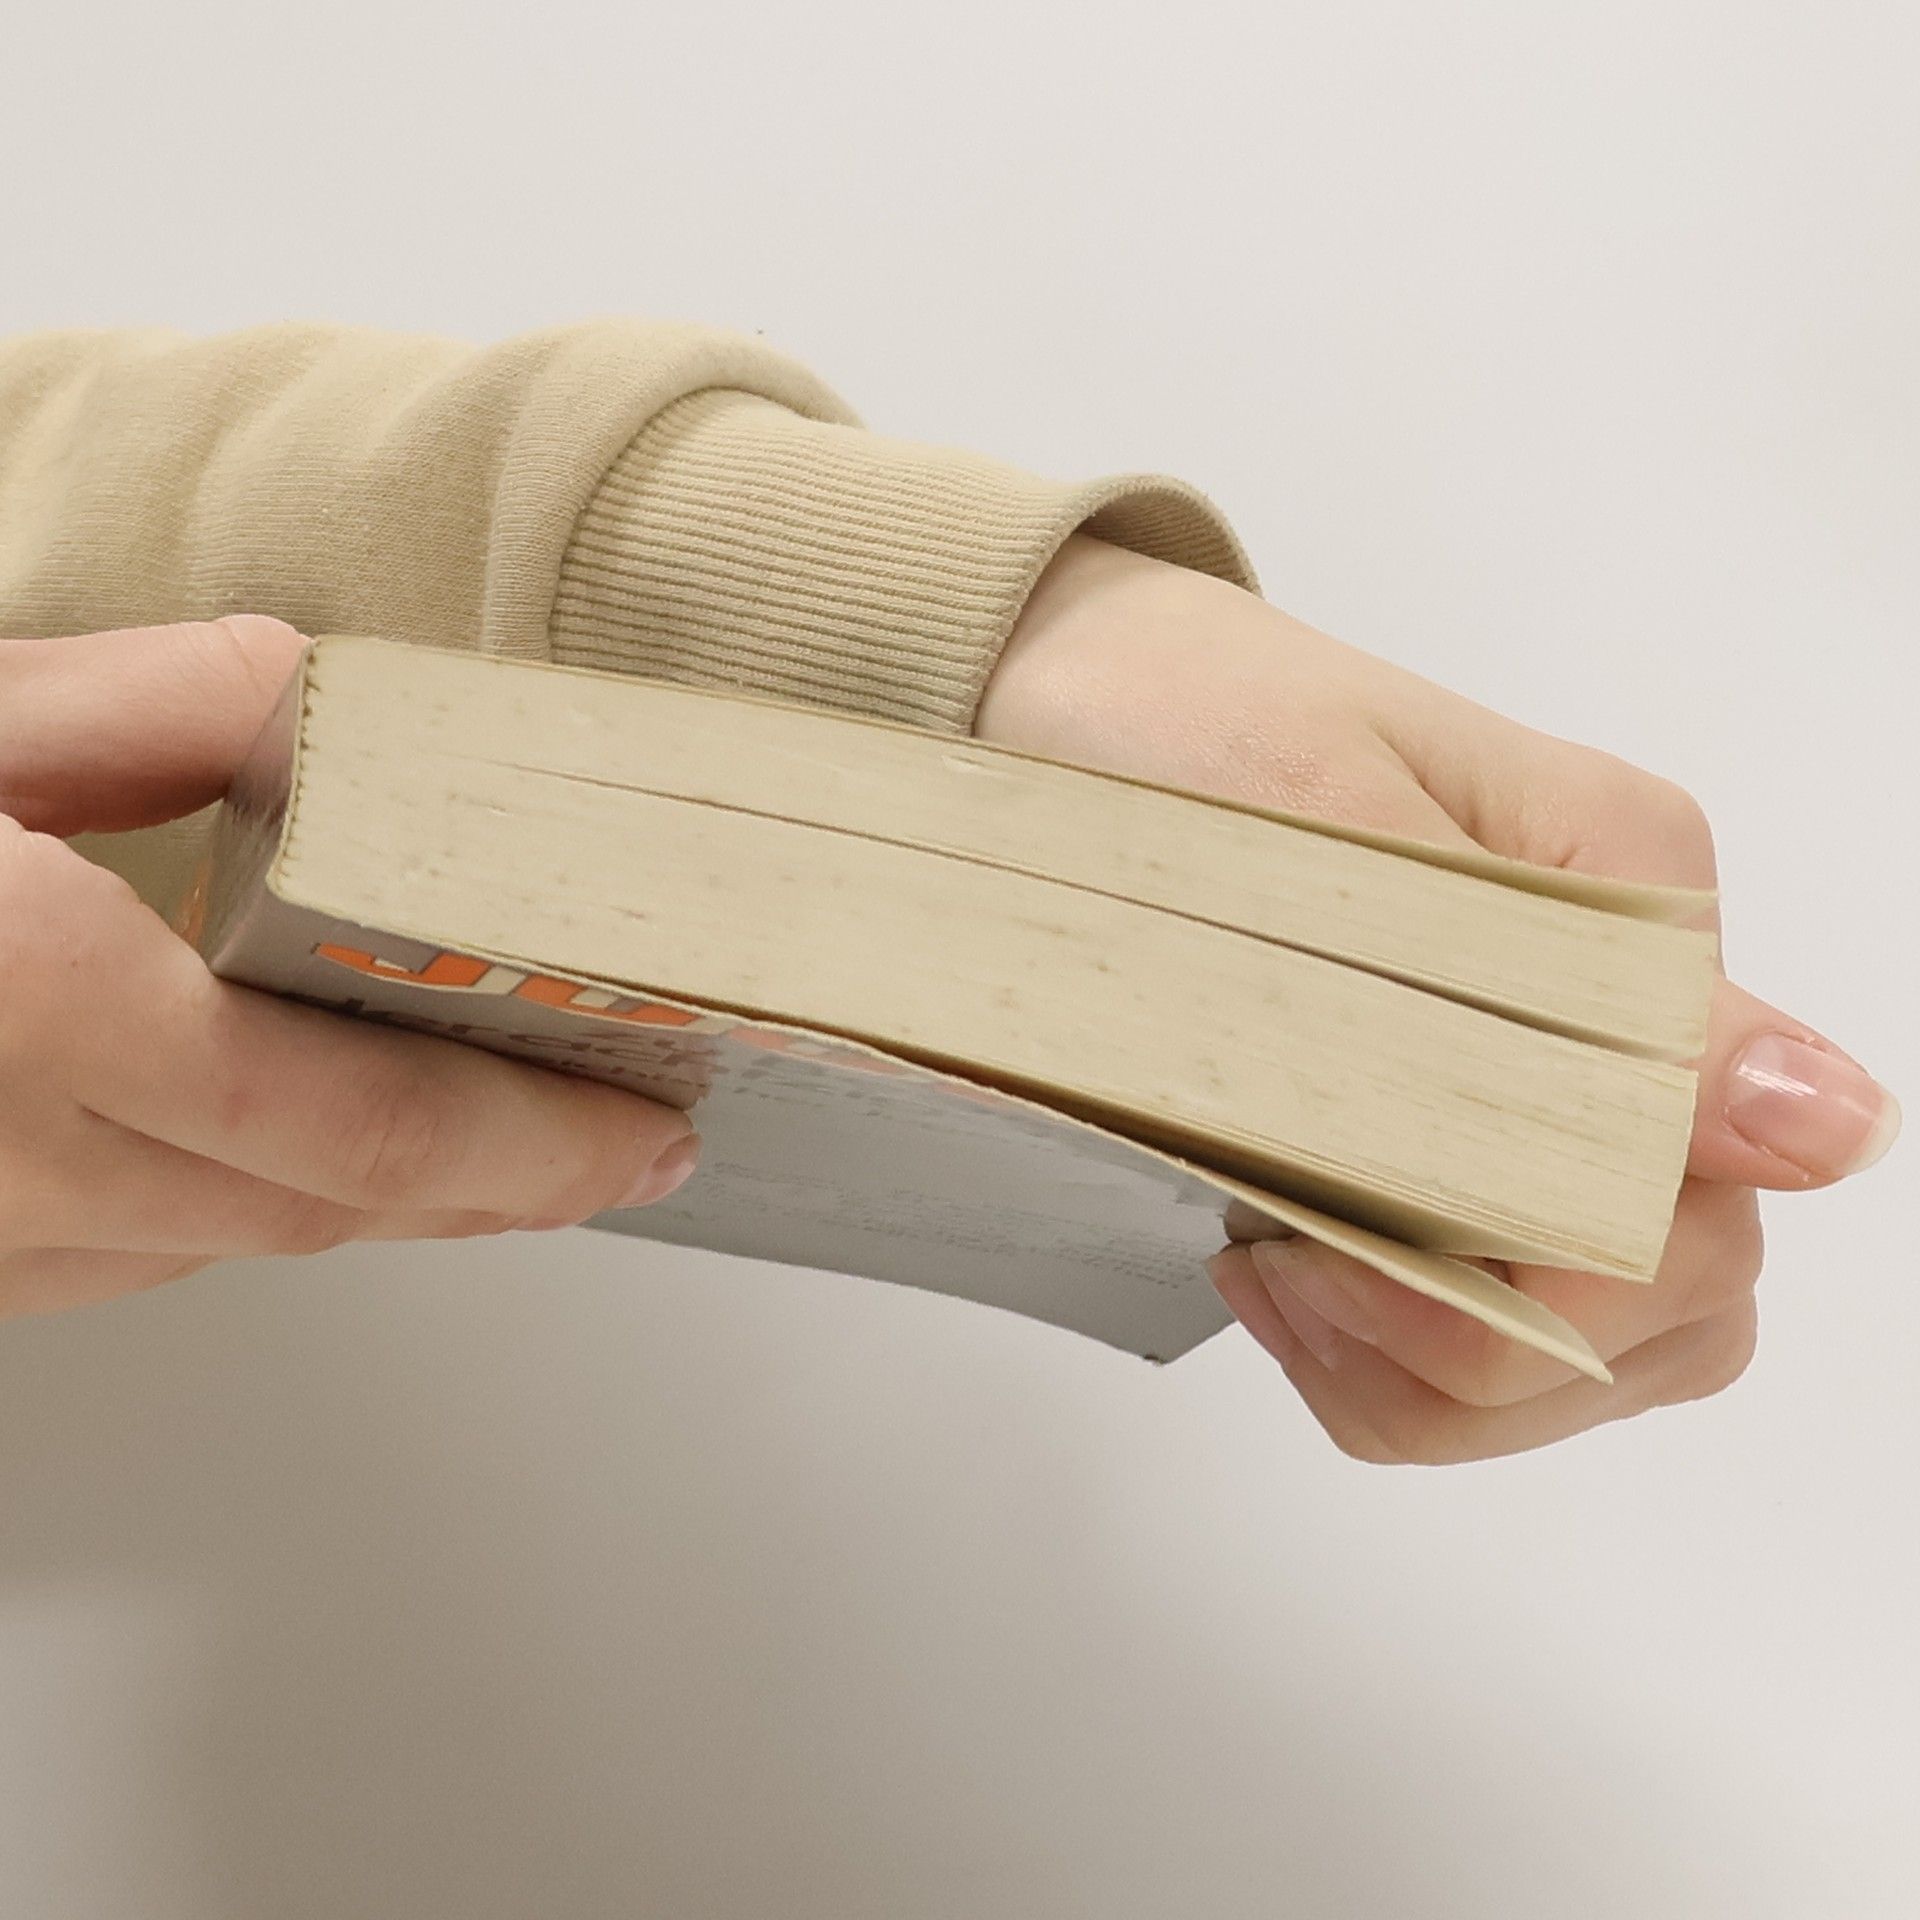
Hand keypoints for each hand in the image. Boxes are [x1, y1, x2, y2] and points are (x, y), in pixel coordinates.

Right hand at [0, 618, 698, 1318]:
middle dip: (504, 1180)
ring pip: (239, 1242)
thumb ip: (155, 705)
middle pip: (331, 1204)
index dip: (540, 1144)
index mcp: (28, 1007)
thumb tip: (321, 712)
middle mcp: (3, 1162)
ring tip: (506, 1147)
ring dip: (389, 1197)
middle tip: (625, 1146)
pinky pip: (136, 1253)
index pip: (369, 1120)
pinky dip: (256, 1200)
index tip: (649, 1131)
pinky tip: (313, 1156)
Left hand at [981, 537, 1899, 1460]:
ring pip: (1585, 1340)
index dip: (1545, 1286)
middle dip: (1482, 1347)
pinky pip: (1479, 1329)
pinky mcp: (1434, 1140)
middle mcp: (1615, 1012)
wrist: (1043, 686)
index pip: (1697, 1197)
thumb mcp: (1345, 821)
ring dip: (1428, 1371)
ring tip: (1273, 1271)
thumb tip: (1829, 1124)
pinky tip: (1272, 1271)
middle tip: (1300, 1271)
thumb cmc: (1172, 717)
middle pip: (1674, 1296)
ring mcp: (1531, 1086)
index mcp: (1630, 908)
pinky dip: (1379, 1355)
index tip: (1343, 1252)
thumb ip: (1582, 996)